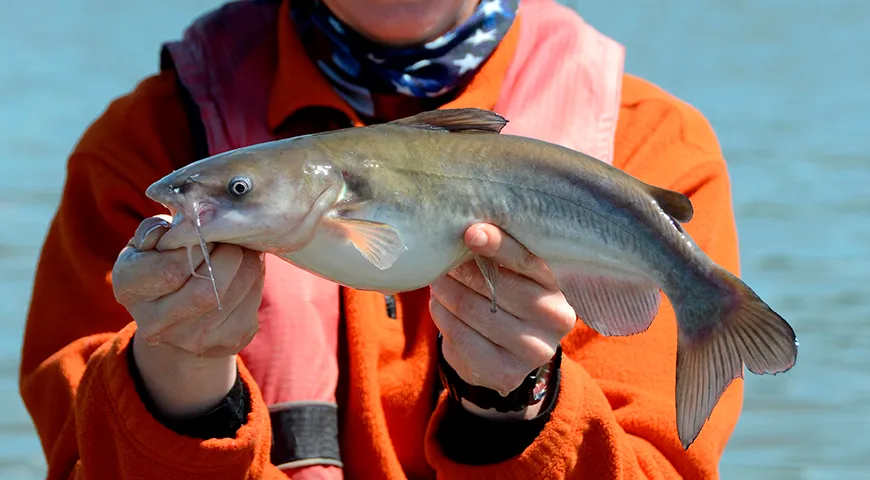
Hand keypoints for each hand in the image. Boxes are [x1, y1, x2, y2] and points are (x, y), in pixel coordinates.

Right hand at [111, 215, 264, 416]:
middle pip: (207, 289)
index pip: (171, 269)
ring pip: (235, 292)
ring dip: (247, 262)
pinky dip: (255, 277)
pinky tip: (246, 268)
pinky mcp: (228, 341)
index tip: (205, 232)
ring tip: (240, 249)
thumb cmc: (161, 264)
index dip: (197, 245)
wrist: (177, 317)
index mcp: (129, 288)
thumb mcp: (148, 243)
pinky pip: (252, 301)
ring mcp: (193, 339)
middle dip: (228, 254)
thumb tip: (184, 224)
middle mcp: (155, 323)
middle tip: (229, 239)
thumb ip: (158, 229)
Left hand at [429, 224, 575, 419]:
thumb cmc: (505, 301)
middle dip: (461, 270)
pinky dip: (443, 316)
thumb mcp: (512, 277)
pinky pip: (461, 338)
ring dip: (446, 291)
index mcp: (558, 288)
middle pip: (496, 287)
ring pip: (473, 310)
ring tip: (438, 282)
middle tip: (442, 261)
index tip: (471, 232)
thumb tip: (469, 230)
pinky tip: (440, 307)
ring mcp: (534, 351)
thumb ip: (500, 257)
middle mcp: (555, 320)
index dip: (499, 245)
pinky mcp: (507, 374)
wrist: (502, 357)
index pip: (528, 262)